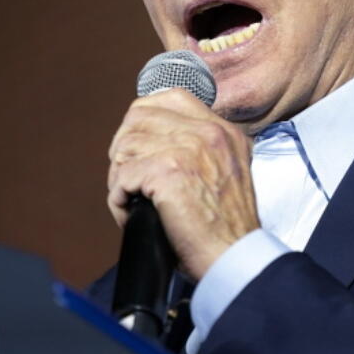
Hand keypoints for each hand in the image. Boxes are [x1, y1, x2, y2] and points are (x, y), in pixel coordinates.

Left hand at [107, 88, 259, 279]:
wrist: (235, 257)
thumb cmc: (227, 228)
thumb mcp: (229, 171)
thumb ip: (203, 149)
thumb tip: (155, 141)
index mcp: (222, 130)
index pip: (170, 97)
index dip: (142, 119)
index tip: (138, 145)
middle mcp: (207, 132)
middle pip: (138, 117)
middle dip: (124, 147)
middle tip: (127, 177)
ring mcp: (188, 149)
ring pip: (126, 146)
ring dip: (119, 176)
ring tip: (130, 200)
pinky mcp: (168, 172)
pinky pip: (122, 176)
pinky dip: (118, 199)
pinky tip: (131, 214)